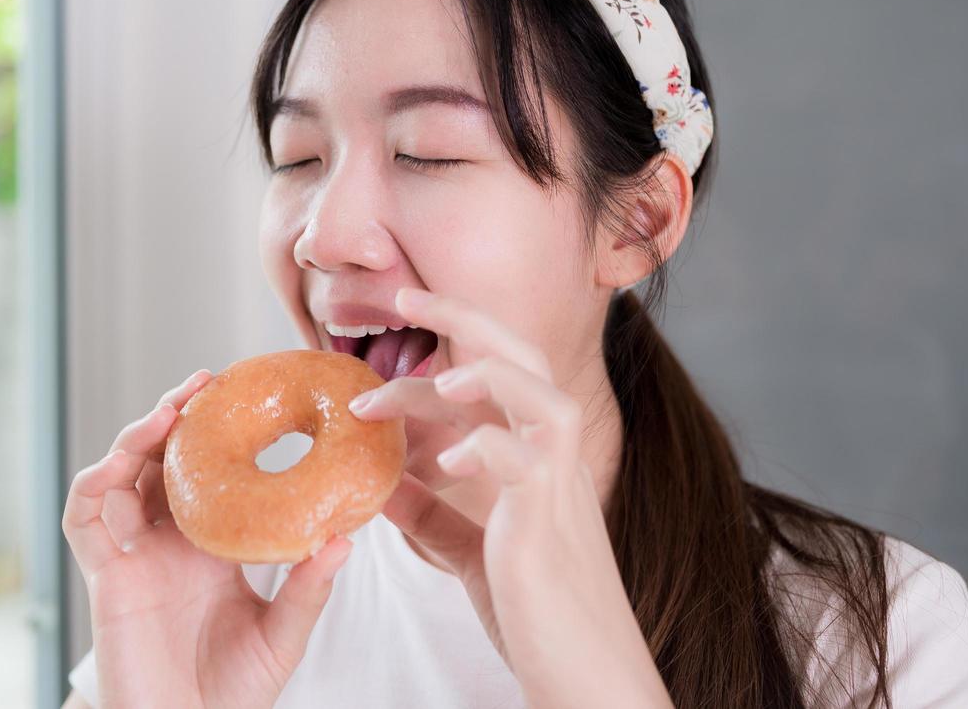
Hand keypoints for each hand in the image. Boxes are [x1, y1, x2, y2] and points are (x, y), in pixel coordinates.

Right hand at [63, 370, 353, 708]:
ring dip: (137, 437)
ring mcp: (134, 556)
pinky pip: (85, 520)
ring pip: (119, 476)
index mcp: (210, 545)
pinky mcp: (106, 577)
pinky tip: (118, 464)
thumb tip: (345, 540)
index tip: (244, 393)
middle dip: (174, 416)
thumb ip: (308, 590)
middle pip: (160, 461)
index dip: (217, 432)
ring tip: (168, 412)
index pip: (208, 472)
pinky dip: (94, 485)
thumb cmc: (234, 693)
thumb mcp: (282, 636)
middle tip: (203, 383)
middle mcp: (168, 542)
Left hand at [349, 289, 672, 707]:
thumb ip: (431, 515)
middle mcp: (554, 459)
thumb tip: (379, 483)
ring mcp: (558, 487)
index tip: (402, 312)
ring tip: (433, 380)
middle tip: (405, 297)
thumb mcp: (471, 552)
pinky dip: (484, 448)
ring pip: (538, 395)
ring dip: (484, 375)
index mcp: (535, 457)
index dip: (454, 336)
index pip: (499, 371)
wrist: (589, 678)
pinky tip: (444, 463)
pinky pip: (526, 462)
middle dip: (464, 319)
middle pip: (522, 358)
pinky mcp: (550, 524)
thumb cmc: (537, 615)